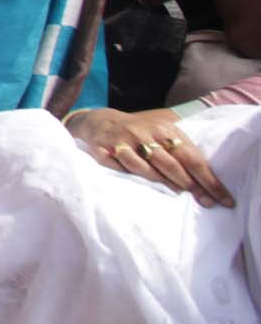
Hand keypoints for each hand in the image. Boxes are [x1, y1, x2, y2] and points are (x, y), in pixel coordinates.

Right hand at [64, 106, 231, 207]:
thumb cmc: (140, 132)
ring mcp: (121, 142)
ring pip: (144, 168)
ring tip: (177, 194)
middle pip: (170, 164)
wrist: (100, 121)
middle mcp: (142, 134)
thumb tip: (207, 180)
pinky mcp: (102, 151)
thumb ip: (183, 150)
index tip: (223, 200)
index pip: (191, 158)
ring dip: (162, 183)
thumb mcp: (163, 132)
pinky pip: (118, 168)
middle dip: (190, 185)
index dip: (208, 180)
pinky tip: (141, 186)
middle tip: (204, 202)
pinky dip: (130, 178)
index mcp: (162, 129)